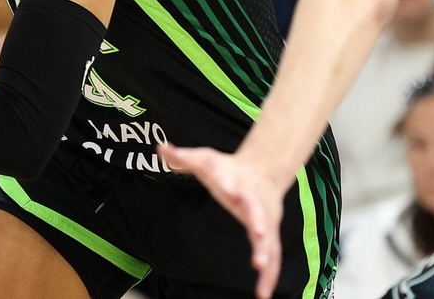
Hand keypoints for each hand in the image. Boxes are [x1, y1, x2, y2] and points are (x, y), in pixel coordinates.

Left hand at [157, 143, 287, 298]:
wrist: (263, 170)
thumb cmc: (230, 170)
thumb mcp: (205, 159)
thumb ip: (183, 157)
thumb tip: (161, 148)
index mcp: (236, 180)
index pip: (231, 179)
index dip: (229, 182)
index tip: (229, 188)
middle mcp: (254, 200)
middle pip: (257, 210)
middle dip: (258, 220)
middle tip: (257, 231)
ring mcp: (265, 219)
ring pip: (268, 238)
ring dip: (266, 253)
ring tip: (260, 270)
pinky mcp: (269, 235)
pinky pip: (272, 257)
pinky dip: (269, 275)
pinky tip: (263, 294)